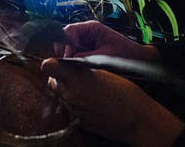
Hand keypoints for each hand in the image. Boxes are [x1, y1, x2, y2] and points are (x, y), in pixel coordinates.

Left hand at [41, 59, 183, 145]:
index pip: (48, 66)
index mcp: (76, 79)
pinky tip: (92, 102)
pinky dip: (77, 104)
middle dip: (60, 77)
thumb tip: (69, 63)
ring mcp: (74, 111)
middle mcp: (70, 96)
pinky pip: (71, 109)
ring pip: (61, 96)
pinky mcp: (79, 122)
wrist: (136, 119)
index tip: (58, 62)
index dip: (52, 62)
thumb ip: (81, 67)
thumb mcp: (102, 70)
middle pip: (52, 82)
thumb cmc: (124, 92)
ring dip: (69, 91)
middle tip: (75, 75)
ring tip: (88, 89)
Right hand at [55, 20, 159, 60]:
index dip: (65, 44)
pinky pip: (72, 54)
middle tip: (66, 64)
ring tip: (71, 68)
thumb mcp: (105, 57)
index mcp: (91, 28)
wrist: (139, 60)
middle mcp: (85, 32)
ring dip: (66, 57)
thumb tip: (68, 61)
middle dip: (62, 50)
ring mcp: (84, 42)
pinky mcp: (85, 51)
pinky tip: (75, 70)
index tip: (67, 58)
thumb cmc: (125, 56)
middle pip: (64, 38)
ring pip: (66, 47)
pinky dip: (71, 61)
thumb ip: (85, 57)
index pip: (69, 31)